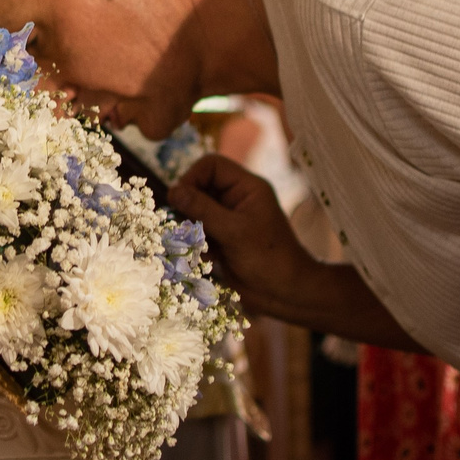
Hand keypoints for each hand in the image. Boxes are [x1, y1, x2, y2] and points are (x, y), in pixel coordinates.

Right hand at [169, 154, 309, 310]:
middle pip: (200, 188)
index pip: (211, 165)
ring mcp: (229, 220)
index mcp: (247, 187)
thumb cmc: (269, 258)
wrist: (286, 294)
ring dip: (191, 229)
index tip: (180, 199)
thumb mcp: (235, 232)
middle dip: (190, 207)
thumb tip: (173, 191)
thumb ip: (203, 210)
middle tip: (187, 227)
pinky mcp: (222, 240)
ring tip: (199, 246)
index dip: (192, 177)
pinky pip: (199, 232)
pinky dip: (197, 244)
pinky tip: (208, 259)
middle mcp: (237, 199)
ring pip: (196, 212)